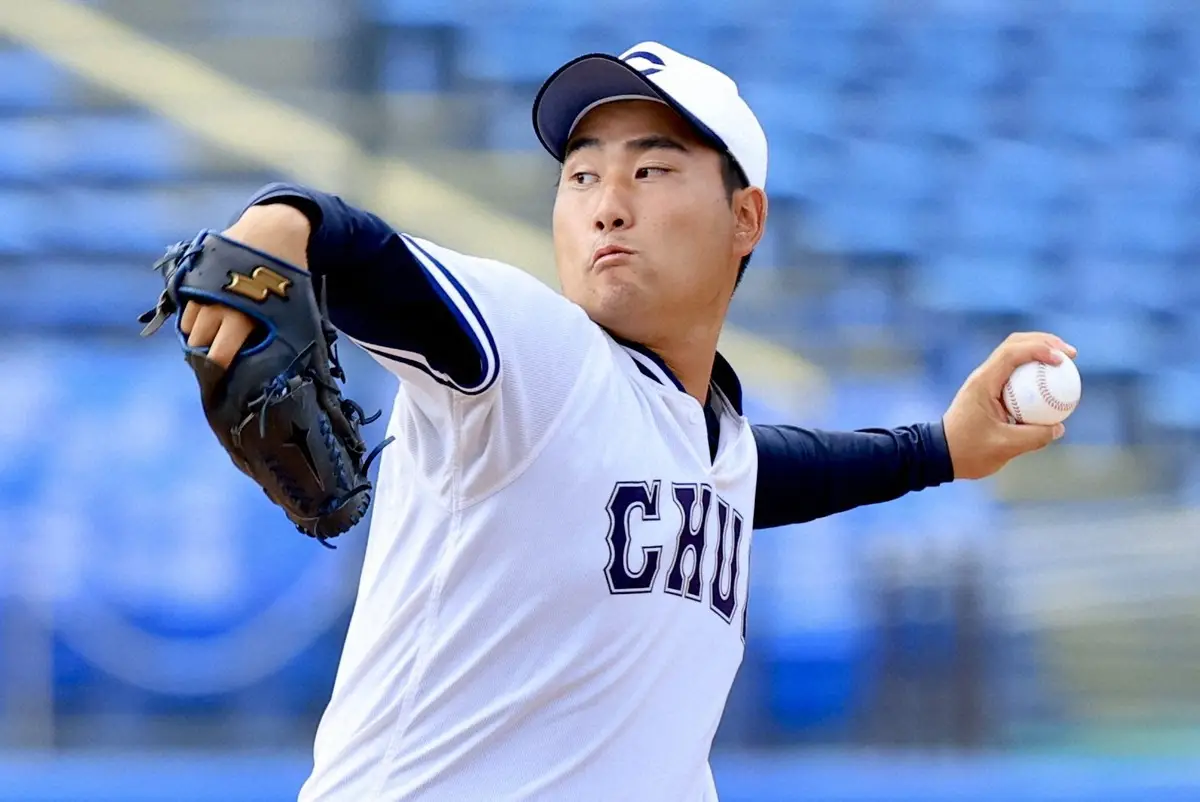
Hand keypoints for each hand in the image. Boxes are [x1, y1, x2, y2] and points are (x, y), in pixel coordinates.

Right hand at [180, 204, 311, 368]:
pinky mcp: (193, 276)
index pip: (217, 358)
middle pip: (198, 344)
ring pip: (189, 326)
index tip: (226, 379)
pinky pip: (187, 306)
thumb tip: (279, 367)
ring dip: (200, 335)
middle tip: (223, 358)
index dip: (219, 371)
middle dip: (208, 354)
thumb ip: (280, 336)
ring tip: (218, 335)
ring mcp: (201, 289)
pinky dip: (195, 315)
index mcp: (241, 317)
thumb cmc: (289, 274)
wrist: (273, 229)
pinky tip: (212, 315)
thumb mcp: (293, 308)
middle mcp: (215, 305)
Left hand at [942, 332, 1076, 479]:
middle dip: (1045, 343)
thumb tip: (1059, 427)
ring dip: (1040, 353)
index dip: (1039, 349)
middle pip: (1015, 345)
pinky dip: (1034, 374)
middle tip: (1071, 355)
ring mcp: (986, 382)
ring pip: (1015, 356)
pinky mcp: (990, 392)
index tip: (1062, 360)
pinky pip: (1015, 375)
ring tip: (1066, 363)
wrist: (941, 456)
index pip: (1012, 353)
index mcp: (983, 383)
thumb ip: (1034, 437)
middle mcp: (983, 376)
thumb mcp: (1004, 447)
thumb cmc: (968, 452)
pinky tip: (1052, 385)